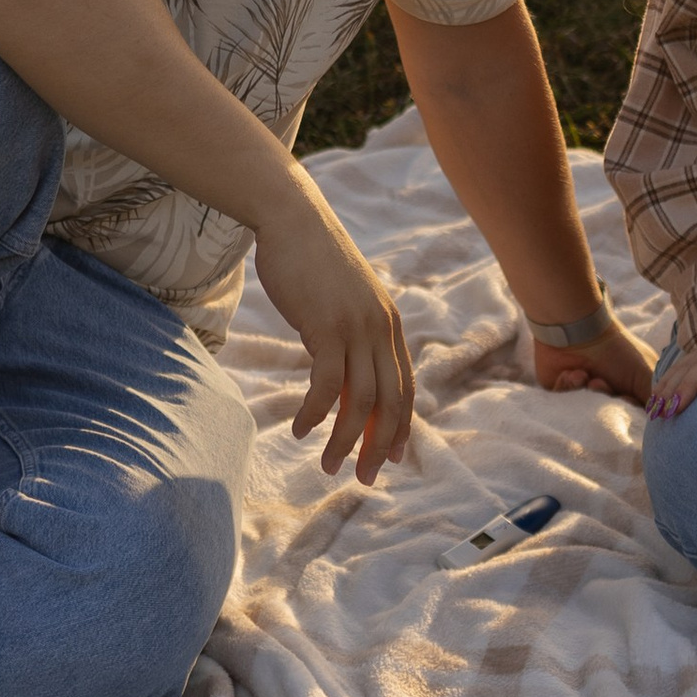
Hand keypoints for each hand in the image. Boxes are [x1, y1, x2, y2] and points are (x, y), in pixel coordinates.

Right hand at [257, 195, 415, 482]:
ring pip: (359, 401)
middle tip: (361, 478)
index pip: (403, 388)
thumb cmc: (312, 260)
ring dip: (344, 440)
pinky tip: (302, 430)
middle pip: (389, 402)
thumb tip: (346, 375)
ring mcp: (356, 328)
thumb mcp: (344, 301)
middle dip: (377, 446)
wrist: (293, 218)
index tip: (387, 459)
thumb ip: (354, 334)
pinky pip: (326, 384)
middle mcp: (381, 329)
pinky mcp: (326, 326)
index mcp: (389, 325)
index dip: (399, 428)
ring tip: (327, 465)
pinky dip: (316, 413)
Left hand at [533, 317, 656, 407]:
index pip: (633, 415)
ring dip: (588, 393)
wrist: (578, 328)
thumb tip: (660, 419)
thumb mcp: (645, 375)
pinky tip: (573, 373)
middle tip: (601, 384)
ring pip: (586, 410)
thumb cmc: (617, 350)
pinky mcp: (562, 391)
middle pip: (609, 415)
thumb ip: (655, 401)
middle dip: (606, 402)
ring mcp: (584, 392)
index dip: (629, 413)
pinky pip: (564, 403)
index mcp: (629, 388)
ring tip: (587, 377)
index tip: (626, 400)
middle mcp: (608, 391)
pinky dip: (570, 387)